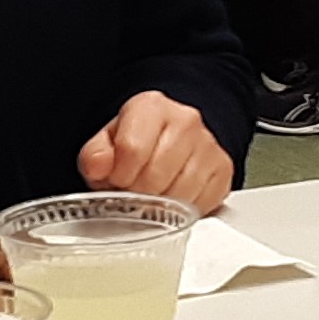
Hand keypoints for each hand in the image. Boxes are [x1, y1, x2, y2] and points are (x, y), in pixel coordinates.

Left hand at [76, 90, 232, 213]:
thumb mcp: (107, 142)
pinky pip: (200, 205)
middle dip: (138, 193)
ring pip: (179, 195)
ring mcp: (208, 145)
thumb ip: (95, 155)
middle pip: (155, 176)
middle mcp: (185, 121)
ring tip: (152, 194)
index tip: (116, 179)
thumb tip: (98, 166)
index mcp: (151, 107)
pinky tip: (173, 198)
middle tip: (133, 190)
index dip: (118, 175)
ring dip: (160, 206)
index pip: (132, 150)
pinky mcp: (223, 170)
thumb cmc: (138, 141)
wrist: (171, 136)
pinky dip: (182, 212)